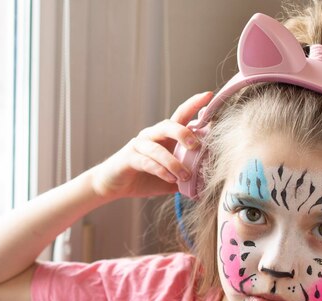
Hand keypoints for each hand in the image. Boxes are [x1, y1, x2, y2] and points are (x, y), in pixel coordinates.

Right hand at [91, 91, 212, 199]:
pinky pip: (147, 161)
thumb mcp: (171, 178)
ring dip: (174, 162)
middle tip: (196, 145)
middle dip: (183, 132)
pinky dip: (160, 170)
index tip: (208, 95)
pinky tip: (170, 179)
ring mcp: (139, 145)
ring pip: (158, 148)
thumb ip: (187, 175)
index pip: (180, 115)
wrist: (113, 185)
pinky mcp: (129, 158)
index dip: (193, 104)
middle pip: (168, 125)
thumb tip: (208, 179)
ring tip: (185, 176)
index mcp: (164, 136)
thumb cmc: (144, 178)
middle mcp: (152, 136)